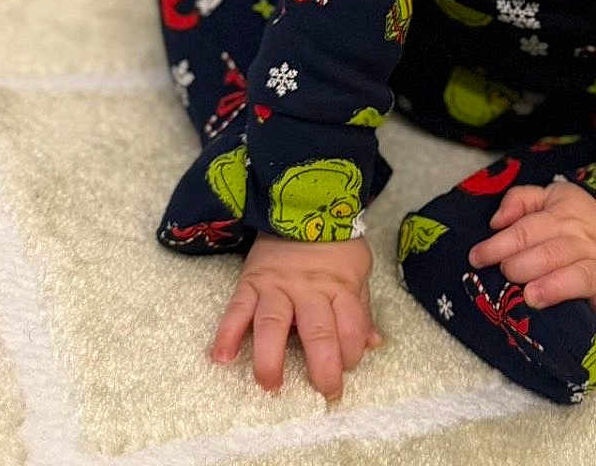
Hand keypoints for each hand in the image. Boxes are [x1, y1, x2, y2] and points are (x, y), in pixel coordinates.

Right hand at [210, 233, 381, 402]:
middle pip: (317, 329)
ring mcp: (277, 286)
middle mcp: (309, 288)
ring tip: (270, 385)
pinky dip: (227, 333)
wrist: (302, 205)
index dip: (353, 351)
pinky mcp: (251, 282)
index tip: (348, 370)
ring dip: (270, 357)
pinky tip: (222, 358)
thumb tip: (374, 343)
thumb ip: (362, 308)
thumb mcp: (358, 269)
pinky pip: (236, 309)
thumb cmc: (334, 245)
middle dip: (321, 365)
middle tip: (324, 391)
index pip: (351, 324)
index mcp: (340, 285)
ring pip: (273, 323)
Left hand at [466, 179, 595, 383]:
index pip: (528, 229)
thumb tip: (496, 221)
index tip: (477, 257)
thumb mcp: (550, 196)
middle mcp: (583, 243)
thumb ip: (520, 200)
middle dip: (524, 263)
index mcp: (562, 217)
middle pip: (552, 252)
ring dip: (557, 287)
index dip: (500, 244)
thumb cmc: (576, 219)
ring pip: (581, 277)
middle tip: (505, 274)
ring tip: (532, 297)